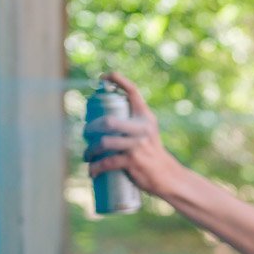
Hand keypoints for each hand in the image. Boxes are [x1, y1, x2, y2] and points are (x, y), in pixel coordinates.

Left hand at [84, 72, 181, 197]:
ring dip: (90, 150)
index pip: (133, 92)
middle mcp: (142, 128)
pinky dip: (95, 168)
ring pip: (104, 143)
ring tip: (87, 155)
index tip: (103, 77)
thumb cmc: (152, 153)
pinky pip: (107, 163)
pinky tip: (91, 171)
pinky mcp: (133, 161)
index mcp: (146, 117)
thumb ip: (132, 123)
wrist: (167, 176)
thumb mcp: (147, 132)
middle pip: (108, 122)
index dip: (118, 80)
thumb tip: (104, 118)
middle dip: (91, 128)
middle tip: (86, 134)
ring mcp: (137, 145)